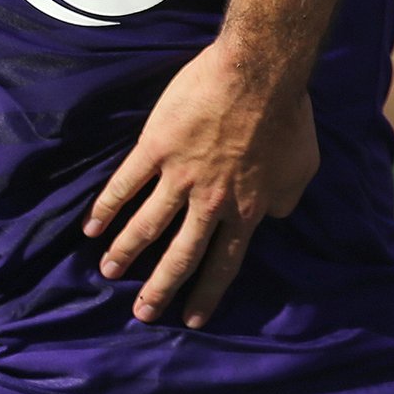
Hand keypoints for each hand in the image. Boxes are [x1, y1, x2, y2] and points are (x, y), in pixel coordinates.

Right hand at [84, 43, 319, 327]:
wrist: (260, 75)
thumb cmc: (288, 117)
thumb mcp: (303, 168)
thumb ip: (286, 199)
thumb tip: (275, 215)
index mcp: (246, 210)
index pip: (225, 263)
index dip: (208, 293)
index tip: (193, 319)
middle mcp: (210, 203)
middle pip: (181, 255)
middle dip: (160, 288)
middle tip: (142, 313)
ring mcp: (179, 176)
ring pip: (147, 225)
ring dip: (125, 252)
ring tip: (108, 272)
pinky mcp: (155, 148)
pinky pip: (125, 185)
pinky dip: (106, 208)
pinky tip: (91, 226)